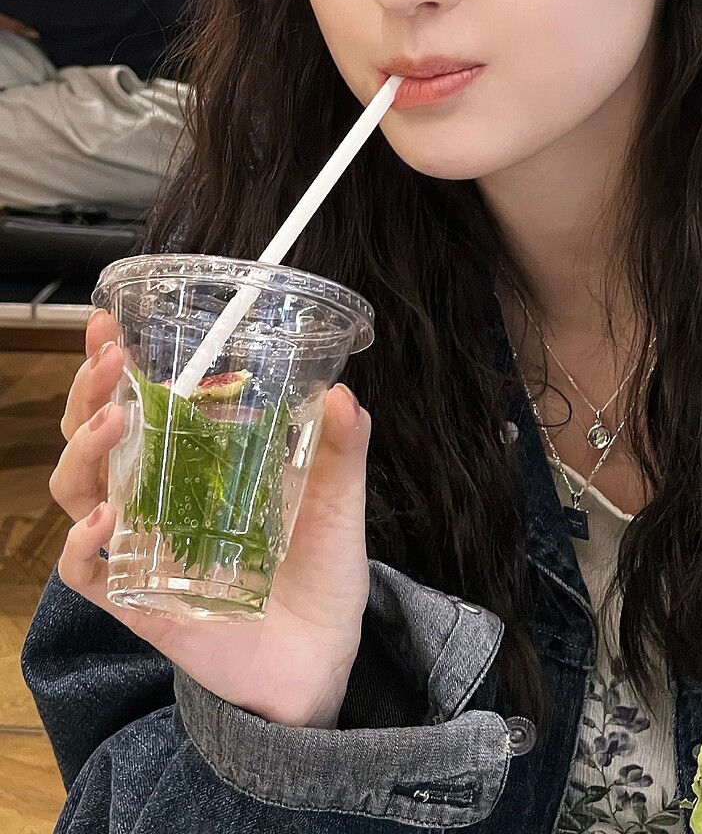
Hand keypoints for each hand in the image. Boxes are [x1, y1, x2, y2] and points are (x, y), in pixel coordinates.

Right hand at [49, 307, 370, 727]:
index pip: (135, 404)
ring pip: (76, 492)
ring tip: (115, 422)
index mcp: (192, 465)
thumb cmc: (319, 571)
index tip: (109, 322)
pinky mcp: (138, 602)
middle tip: (110, 358)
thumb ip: (342, 447)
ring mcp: (141, 549)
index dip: (111, 365)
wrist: (323, 658)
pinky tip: (108, 517)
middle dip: (88, 394)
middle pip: (91, 439)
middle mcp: (155, 501)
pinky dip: (83, 543)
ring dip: (84, 451)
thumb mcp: (337, 498)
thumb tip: (344, 393)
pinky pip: (86, 573)